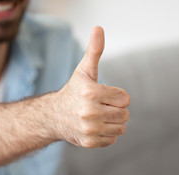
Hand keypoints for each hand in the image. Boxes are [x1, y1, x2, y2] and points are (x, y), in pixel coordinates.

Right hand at [53, 26, 130, 147]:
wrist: (53, 116)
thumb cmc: (73, 92)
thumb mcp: (84, 71)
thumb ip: (94, 51)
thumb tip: (98, 28)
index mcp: (91, 93)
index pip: (125, 99)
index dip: (116, 96)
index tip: (102, 96)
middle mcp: (90, 112)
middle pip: (125, 114)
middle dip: (116, 109)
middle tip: (100, 107)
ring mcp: (89, 129)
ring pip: (121, 128)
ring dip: (113, 122)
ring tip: (98, 117)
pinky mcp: (89, 142)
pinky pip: (112, 139)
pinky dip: (106, 134)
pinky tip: (94, 127)